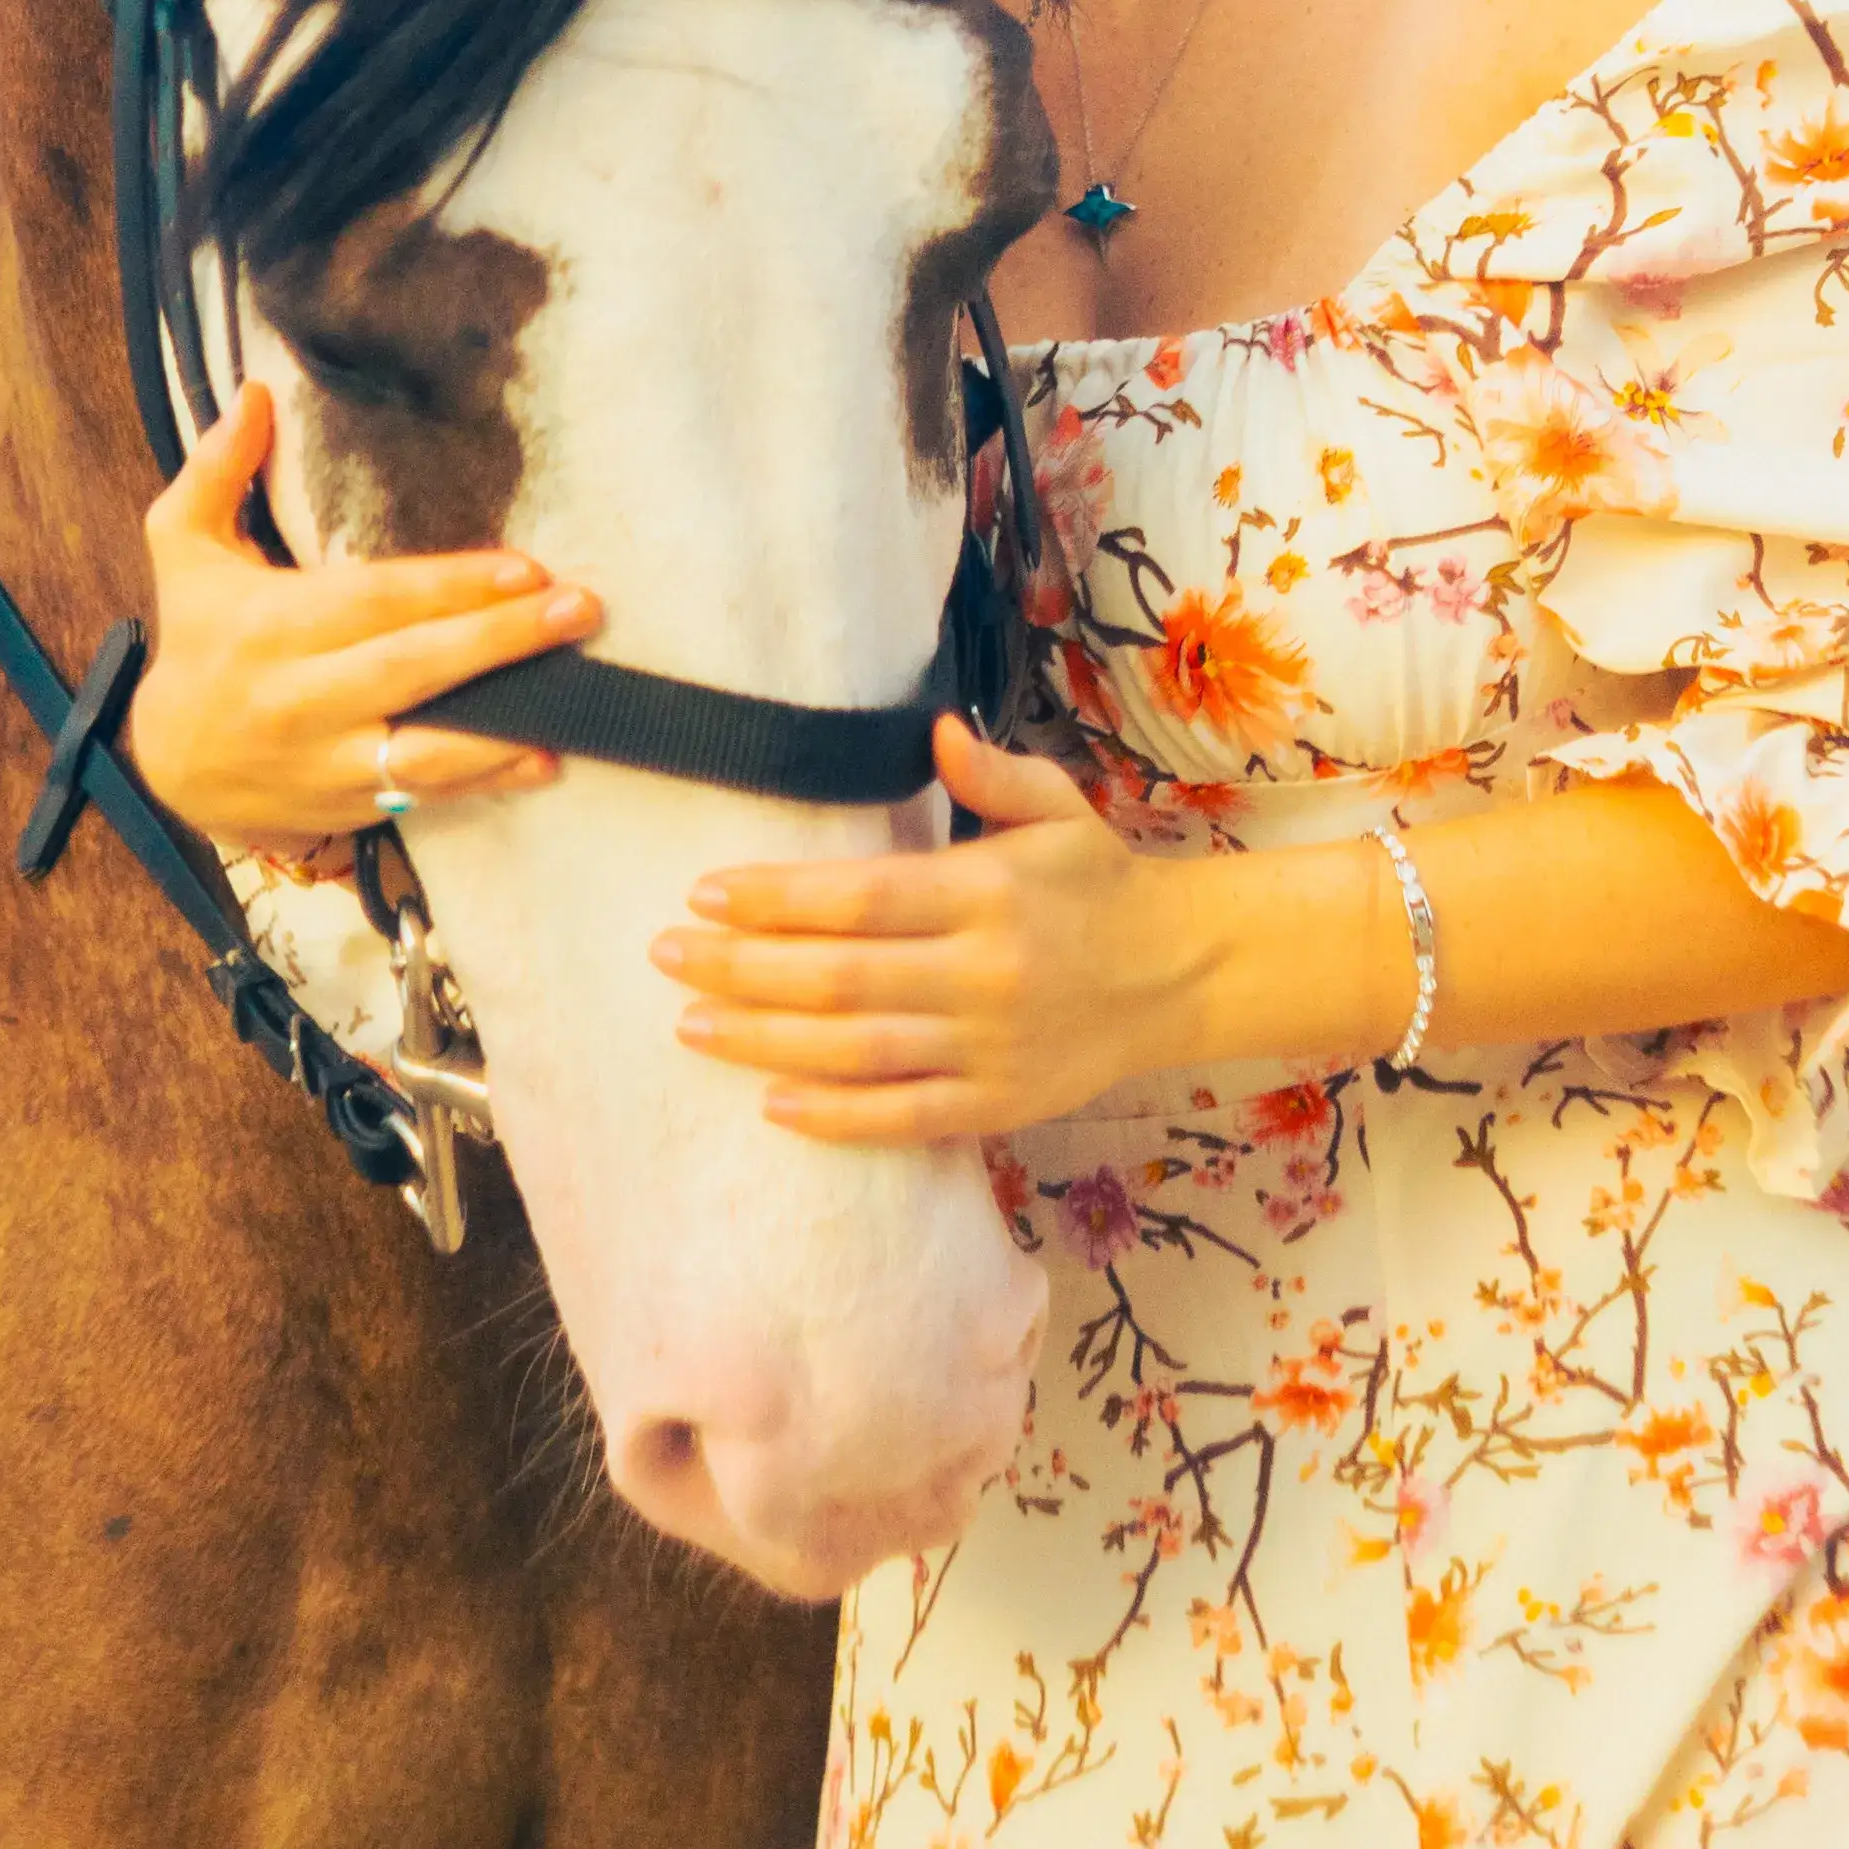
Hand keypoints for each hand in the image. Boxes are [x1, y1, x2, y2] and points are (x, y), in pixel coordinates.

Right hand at [126, 382, 599, 850]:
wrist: (169, 766)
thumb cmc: (197, 641)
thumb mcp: (186, 549)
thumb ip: (216, 471)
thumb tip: (253, 394)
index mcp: (269, 627)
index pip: (374, 601)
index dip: (451, 586)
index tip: (526, 568)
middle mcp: (298, 698)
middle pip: (411, 668)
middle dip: (501, 639)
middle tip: (578, 610)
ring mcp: (325, 762)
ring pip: (424, 749)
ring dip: (506, 726)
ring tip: (575, 697)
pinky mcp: (348, 805)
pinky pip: (426, 796)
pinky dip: (488, 781)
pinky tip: (544, 758)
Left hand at [647, 720, 1211, 1143]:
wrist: (1182, 974)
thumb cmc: (1101, 883)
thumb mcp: (1060, 810)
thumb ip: (993, 775)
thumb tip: (935, 732)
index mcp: (989, 892)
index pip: (860, 897)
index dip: (776, 897)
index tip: (705, 890)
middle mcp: (985, 972)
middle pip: (840, 977)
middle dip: (741, 967)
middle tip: (667, 954)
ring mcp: (991, 1047)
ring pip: (857, 1051)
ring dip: (763, 1042)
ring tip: (690, 1025)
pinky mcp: (1000, 1104)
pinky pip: (905, 1115)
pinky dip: (837, 1116)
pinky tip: (772, 1104)